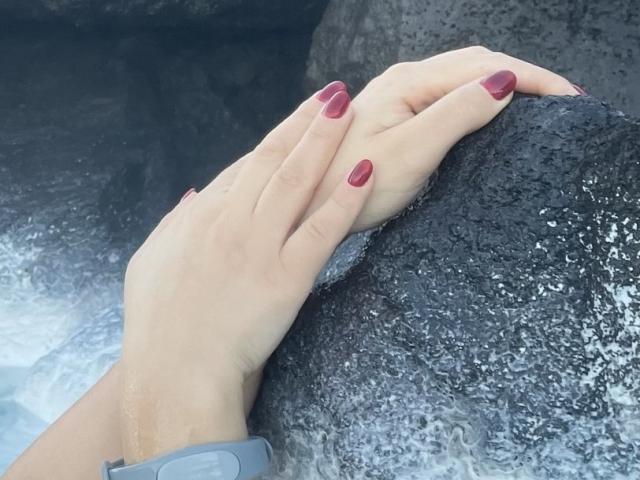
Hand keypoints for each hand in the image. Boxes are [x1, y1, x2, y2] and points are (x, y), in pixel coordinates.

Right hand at [120, 88, 373, 462]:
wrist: (175, 373)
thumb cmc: (159, 324)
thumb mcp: (150, 263)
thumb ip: (174, 224)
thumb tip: (193, 195)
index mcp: (201, 217)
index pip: (244, 167)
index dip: (276, 139)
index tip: (298, 119)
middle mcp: (231, 222)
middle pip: (272, 161)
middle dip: (304, 124)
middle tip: (331, 96)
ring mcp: (260, 246)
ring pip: (296, 181)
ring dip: (324, 142)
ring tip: (347, 111)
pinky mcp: (288, 277)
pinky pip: (321, 229)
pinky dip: (344, 199)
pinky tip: (365, 172)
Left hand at [306, 46, 581, 230]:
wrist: (303, 203)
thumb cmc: (349, 184)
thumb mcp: (410, 152)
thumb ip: (456, 114)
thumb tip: (503, 82)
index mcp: (411, 83)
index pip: (486, 67)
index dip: (533, 78)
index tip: (571, 99)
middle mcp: (404, 81)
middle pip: (476, 65)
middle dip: (523, 77)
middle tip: (562, 102)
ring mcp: (397, 98)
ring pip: (461, 79)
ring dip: (501, 86)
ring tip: (535, 106)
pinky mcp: (394, 118)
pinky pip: (446, 97)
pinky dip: (478, 100)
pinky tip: (489, 115)